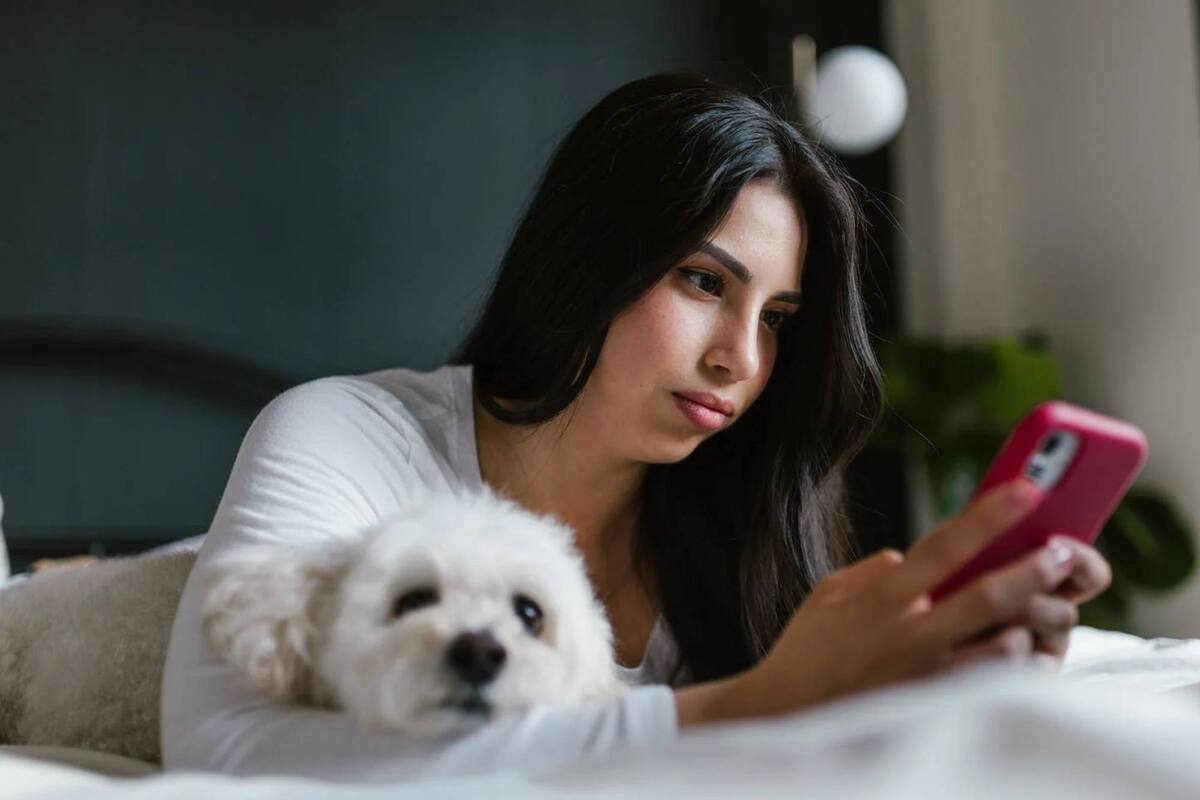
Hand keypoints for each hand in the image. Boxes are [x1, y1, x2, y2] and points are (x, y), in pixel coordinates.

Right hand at [675, 478, 1085, 725]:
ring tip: (1048, 609)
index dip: (988, 514)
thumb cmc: (806, 651)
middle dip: (1035, 569)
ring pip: (1002, 644)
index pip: (944, 545)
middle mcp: (908, 633)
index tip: (1026, 488)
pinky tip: (1030, 654)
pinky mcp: (934, 708)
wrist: (786, 715)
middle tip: (1064, 553)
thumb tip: (907, 558)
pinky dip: (1020, 667)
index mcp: (881, 596)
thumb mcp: (828, 595)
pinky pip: (995, 686)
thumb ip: (872, 572)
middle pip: (988, 594)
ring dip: (1033, 623)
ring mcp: (925, 674)